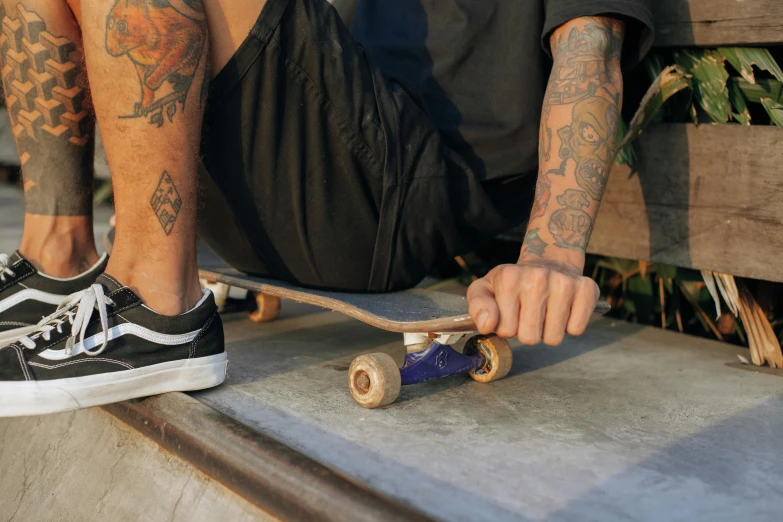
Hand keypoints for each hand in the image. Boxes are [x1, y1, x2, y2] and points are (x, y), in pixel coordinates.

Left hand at [466, 257, 599, 344]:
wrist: (547, 261)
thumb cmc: (512, 282)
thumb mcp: (485, 289)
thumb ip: (478, 308)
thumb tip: (487, 325)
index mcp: (509, 277)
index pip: (505, 330)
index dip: (507, 327)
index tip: (510, 313)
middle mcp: (537, 277)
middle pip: (530, 337)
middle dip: (527, 332)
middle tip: (529, 314)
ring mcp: (564, 282)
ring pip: (553, 338)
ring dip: (548, 331)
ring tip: (545, 312)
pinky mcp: (587, 289)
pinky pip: (576, 329)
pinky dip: (569, 326)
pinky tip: (562, 310)